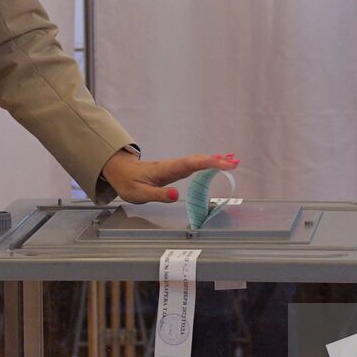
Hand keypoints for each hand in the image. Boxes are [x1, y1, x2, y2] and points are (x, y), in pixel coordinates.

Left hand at [101, 151, 238, 204]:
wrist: (121, 172)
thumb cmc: (129, 183)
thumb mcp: (140, 194)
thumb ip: (158, 195)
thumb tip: (177, 195)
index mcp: (166, 170)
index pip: (189, 164)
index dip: (206, 163)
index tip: (222, 163)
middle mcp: (173, 165)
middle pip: (198, 160)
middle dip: (217, 161)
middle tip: (235, 163)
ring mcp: (175, 166)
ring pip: (198, 161)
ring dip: (215, 160)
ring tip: (233, 161)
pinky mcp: (176, 169)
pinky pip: (194, 164)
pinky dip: (208, 162)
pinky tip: (218, 163)